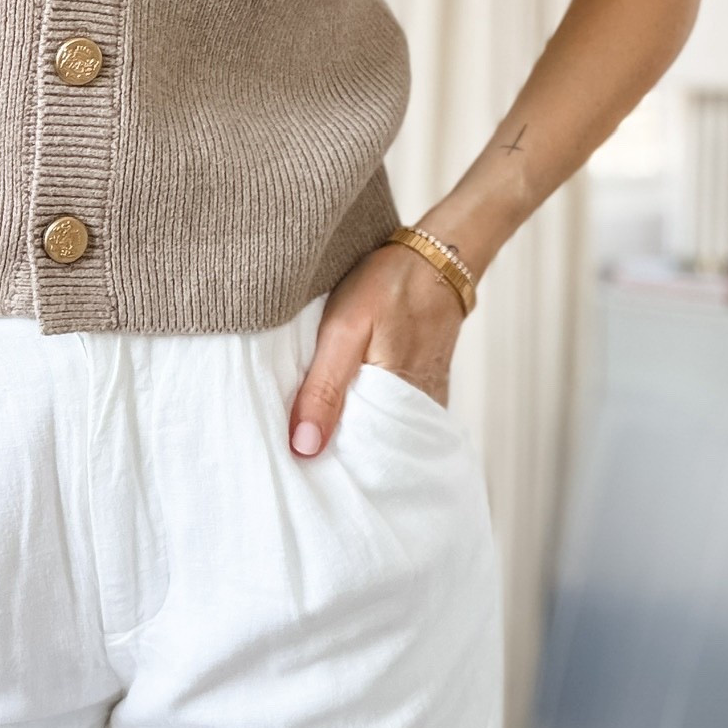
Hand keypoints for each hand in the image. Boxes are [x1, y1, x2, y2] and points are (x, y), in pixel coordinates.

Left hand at [288, 240, 467, 458]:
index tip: (293, 467)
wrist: (434, 260)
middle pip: (368, 453)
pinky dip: (367, 416)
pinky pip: (392, 418)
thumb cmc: (387, 288)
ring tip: (315, 434)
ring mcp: (425, 404)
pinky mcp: (424, 392)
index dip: (323, 465)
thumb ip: (324, 389)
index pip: (355, 459)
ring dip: (349, 436)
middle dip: (334, 456)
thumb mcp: (344, 331)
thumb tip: (304, 448)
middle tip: (297, 452)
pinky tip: (342, 409)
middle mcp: (417, 415)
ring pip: (379, 435)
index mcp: (396, 407)